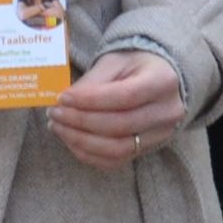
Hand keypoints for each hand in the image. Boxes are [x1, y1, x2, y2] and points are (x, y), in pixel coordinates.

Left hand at [45, 49, 183, 169]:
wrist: (159, 79)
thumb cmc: (134, 65)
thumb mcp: (114, 62)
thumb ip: (92, 81)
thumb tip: (64, 102)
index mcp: (163, 82)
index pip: (124, 97)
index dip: (90, 101)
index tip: (62, 98)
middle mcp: (167, 112)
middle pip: (119, 125)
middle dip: (80, 121)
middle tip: (54, 113)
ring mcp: (161, 135)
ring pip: (117, 149)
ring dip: (81, 141)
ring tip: (58, 126)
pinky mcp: (148, 150)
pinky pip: (115, 161)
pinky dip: (88, 154)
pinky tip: (70, 140)